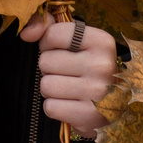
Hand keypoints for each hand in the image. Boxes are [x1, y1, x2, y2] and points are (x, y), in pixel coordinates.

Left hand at [21, 13, 118, 138]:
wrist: (115, 108)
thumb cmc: (89, 70)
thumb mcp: (77, 42)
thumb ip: (49, 27)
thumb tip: (26, 33)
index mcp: (101, 41)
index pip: (53, 34)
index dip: (48, 44)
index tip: (63, 52)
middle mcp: (102, 65)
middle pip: (45, 61)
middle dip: (50, 69)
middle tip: (69, 75)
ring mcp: (97, 92)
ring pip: (46, 85)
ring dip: (52, 90)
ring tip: (70, 90)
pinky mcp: (89, 116)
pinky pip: (50, 107)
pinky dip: (55, 107)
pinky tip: (71, 105)